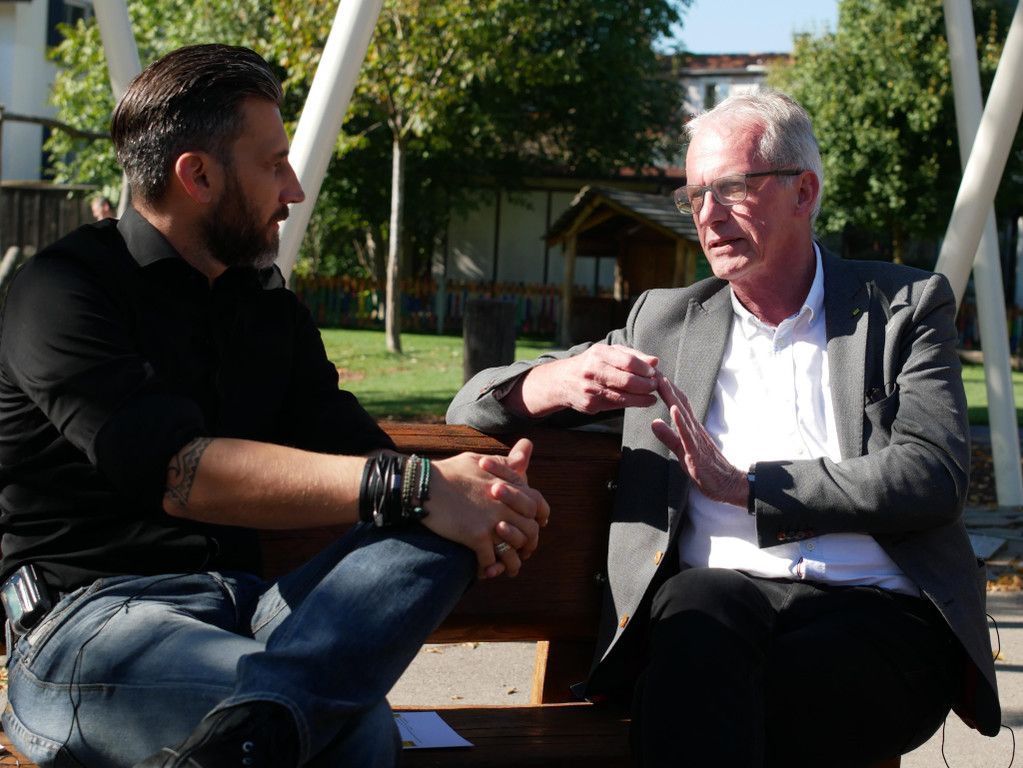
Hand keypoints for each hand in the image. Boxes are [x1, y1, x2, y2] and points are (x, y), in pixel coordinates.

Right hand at [425, 439, 547, 578]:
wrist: (423, 485)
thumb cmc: (450, 471)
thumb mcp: (481, 461)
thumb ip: (506, 462)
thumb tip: (527, 447)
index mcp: (508, 485)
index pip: (537, 504)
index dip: (540, 517)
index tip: (537, 525)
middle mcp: (504, 504)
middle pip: (530, 530)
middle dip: (528, 544)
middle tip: (522, 552)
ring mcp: (492, 521)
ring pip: (513, 550)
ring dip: (511, 563)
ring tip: (506, 569)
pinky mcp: (476, 536)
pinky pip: (490, 559)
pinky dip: (488, 568)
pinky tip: (483, 571)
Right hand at [512, 344, 659, 416]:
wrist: (561, 381)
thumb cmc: (591, 363)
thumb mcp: (608, 353)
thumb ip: (633, 356)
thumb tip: (655, 361)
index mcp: (598, 354)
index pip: (628, 361)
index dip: (645, 368)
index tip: (654, 372)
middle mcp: (592, 371)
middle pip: (627, 381)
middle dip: (646, 385)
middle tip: (656, 385)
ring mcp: (590, 390)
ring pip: (623, 397)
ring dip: (642, 398)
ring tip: (652, 396)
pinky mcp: (590, 405)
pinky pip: (616, 406)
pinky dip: (632, 404)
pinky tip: (642, 401)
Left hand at [651, 374, 746, 506]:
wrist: (726, 483)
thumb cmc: (704, 467)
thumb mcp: (680, 450)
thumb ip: (668, 436)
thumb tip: (654, 422)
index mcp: (690, 427)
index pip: (676, 403)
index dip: (664, 389)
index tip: (652, 375)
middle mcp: (693, 428)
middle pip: (679, 402)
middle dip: (665, 386)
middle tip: (653, 368)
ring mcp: (696, 438)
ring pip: (683, 414)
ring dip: (672, 397)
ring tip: (661, 382)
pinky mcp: (696, 451)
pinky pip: (687, 435)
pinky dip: (680, 422)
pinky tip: (673, 411)